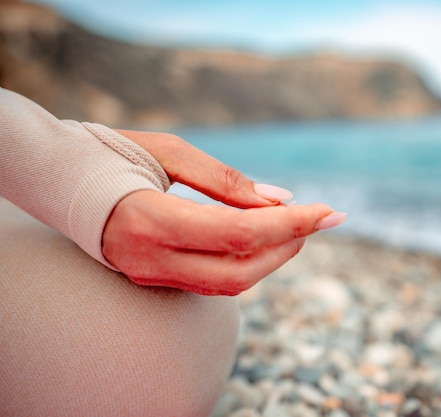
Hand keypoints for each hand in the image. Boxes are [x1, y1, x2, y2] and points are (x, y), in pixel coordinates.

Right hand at [103, 130, 345, 295]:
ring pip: (229, 285)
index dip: (290, 225)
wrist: (59, 179)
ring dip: (272, 258)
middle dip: (288, 246)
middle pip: (240, 271)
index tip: (330, 212)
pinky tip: (262, 238)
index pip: (238, 235)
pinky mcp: (153, 278)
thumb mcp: (170, 151)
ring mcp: (149, 275)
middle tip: (318, 218)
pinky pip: (211, 281)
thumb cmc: (112, 152)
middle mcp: (150, 259)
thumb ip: (226, 180)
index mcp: (150, 220)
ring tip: (296, 227)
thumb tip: (282, 198)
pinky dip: (245, 262)